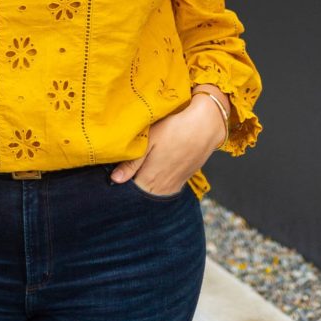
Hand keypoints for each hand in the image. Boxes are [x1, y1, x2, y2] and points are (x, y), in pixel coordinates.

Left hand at [110, 94, 225, 195]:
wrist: (206, 125)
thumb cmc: (174, 128)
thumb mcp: (149, 140)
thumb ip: (132, 163)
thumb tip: (114, 180)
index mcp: (150, 179)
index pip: (129, 192)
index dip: (122, 183)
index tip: (116, 175)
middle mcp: (163, 188)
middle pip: (141, 194)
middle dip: (132, 186)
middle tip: (127, 170)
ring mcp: (175, 185)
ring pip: (154, 193)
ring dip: (146, 185)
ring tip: (142, 168)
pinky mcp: (184, 180)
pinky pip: (167, 188)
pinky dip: (159, 183)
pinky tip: (156, 169)